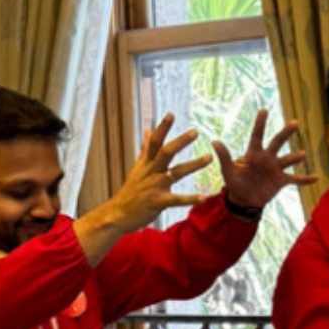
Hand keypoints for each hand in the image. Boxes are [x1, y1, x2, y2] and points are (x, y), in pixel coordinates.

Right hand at [105, 114, 212, 233]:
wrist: (118, 214)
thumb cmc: (131, 192)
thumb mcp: (138, 168)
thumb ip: (146, 150)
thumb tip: (149, 130)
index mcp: (147, 164)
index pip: (155, 142)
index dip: (162, 128)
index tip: (171, 114)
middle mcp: (151, 172)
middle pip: (166, 152)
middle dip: (181, 141)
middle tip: (196, 131)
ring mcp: (155, 186)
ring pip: (176, 173)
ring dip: (194, 165)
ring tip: (209, 158)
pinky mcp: (158, 202)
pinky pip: (177, 199)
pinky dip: (190, 198)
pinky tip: (204, 196)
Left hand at [214, 110, 318, 210]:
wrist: (245, 200)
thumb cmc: (235, 184)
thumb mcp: (228, 171)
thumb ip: (224, 157)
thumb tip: (214, 141)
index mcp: (253, 154)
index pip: (257, 136)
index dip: (260, 124)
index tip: (264, 110)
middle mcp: (267, 158)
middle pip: (277, 142)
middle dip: (285, 133)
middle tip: (294, 123)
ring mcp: (276, 169)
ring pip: (288, 160)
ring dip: (295, 157)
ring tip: (301, 154)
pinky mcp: (281, 181)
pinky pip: (296, 179)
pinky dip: (305, 179)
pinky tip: (316, 177)